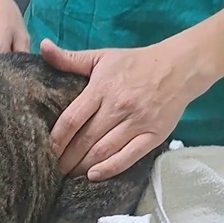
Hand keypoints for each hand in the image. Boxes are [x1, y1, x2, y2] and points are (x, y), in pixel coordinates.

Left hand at [42, 39, 193, 180]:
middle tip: (52, 170)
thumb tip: (43, 47)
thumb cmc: (135, 63)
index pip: (72, 118)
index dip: (56, 138)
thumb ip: (70, 58)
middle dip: (66, 158)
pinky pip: (128, 157)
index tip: (43, 150)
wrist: (180, 67)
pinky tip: (93, 175)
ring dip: (83, 166)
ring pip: (104, 151)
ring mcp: (138, 122)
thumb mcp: (101, 56)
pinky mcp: (154, 135)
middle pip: (85, 139)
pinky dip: (110, 168)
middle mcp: (119, 106)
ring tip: (68, 175)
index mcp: (102, 88)